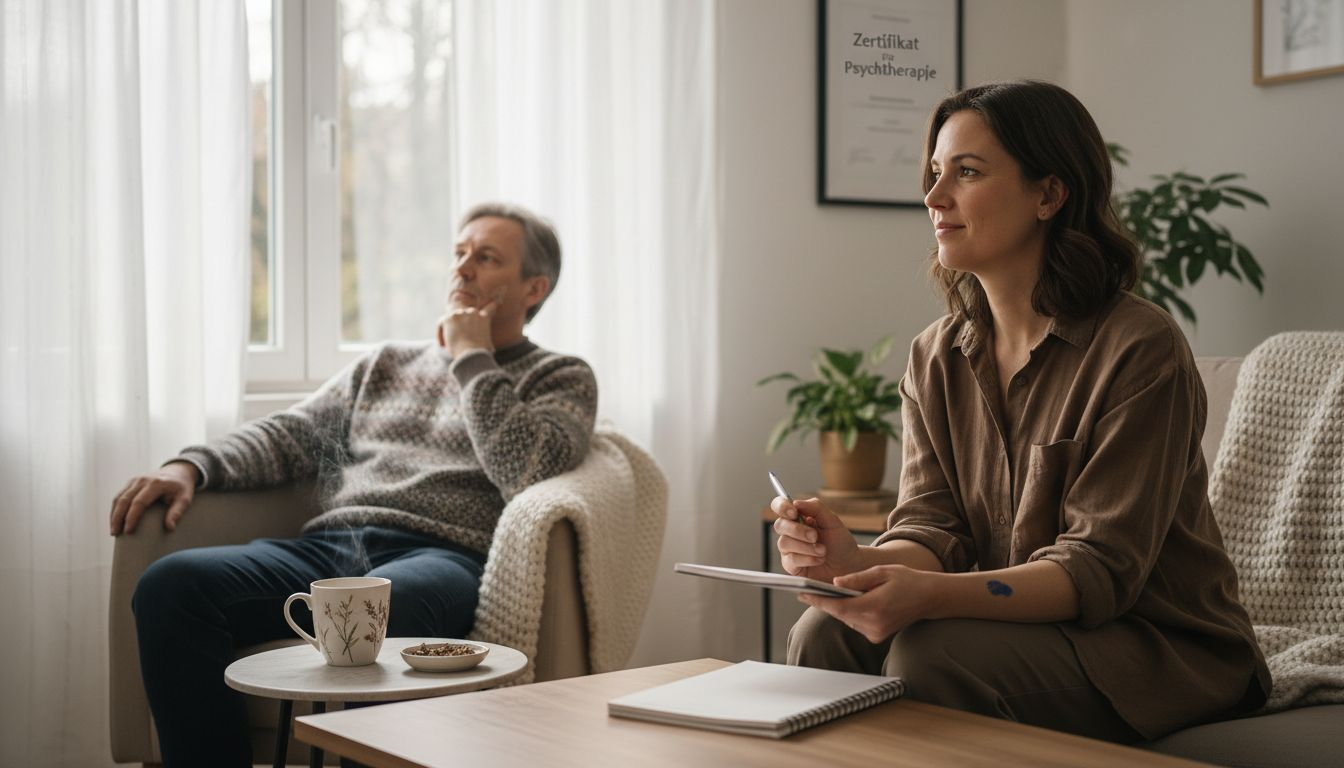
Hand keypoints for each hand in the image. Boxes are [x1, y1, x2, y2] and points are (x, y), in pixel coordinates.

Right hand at [109, 461, 198, 534]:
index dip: (132, 517)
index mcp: (156, 484)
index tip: (128, 531)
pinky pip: (119, 496)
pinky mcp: (130, 482)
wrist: (178, 471)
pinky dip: (115, 509)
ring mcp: (134, 480)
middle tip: (115, 534)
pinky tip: (115, 521)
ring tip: (113, 531)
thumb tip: (169, 528)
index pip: (139, 502)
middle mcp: (142, 480)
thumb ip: (177, 512)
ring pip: (118, 498)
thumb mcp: (185, 498)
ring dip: (114, 514)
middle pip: (124, 500)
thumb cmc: (182, 487)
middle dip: (117, 518)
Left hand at [437, 289, 502, 357]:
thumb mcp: (488, 347)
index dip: (493, 303)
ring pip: (450, 320)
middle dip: (458, 324)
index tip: (499, 297)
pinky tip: (443, 345)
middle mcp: (473, 312)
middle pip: (463, 314)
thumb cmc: (481, 354)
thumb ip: (487, 343)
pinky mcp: (449, 318)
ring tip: (449, 345)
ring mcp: (460, 314)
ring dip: (448, 332)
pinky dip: (440, 335)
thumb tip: (491, 351)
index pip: (490, 308)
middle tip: (456, 338)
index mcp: (484, 318)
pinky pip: (441, 325)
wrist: (471, 353)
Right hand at [771, 496, 861, 582]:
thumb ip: (816, 508)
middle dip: (798, 530)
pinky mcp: (791, 566)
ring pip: (784, 543)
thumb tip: (796, 502)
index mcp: (798, 517)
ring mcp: (789, 549)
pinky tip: (819, 560)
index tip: (794, 513)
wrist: (848, 565)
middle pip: (780, 525)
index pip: (780, 506)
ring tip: (823, 550)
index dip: (782, 507)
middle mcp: (790, 532)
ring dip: (806, 547)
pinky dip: (808, 559)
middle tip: (815, 536)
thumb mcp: (832, 521)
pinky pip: (791, 560)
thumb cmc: (840, 542)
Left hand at [800, 564, 933, 643]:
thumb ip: (856, 579)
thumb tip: (834, 583)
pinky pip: (855, 623)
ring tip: (825, 593)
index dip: (818, 600)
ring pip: (846, 619)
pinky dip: (850, 612)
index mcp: (874, 608)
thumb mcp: (881, 572)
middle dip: (825, 602)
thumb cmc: (907, 581)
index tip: (801, 593)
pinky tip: (849, 601)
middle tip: (808, 589)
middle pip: (840, 614)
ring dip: (839, 607)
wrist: (929, 598)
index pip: (838, 607)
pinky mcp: (876, 637)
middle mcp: (873, 625)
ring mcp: (875, 633)